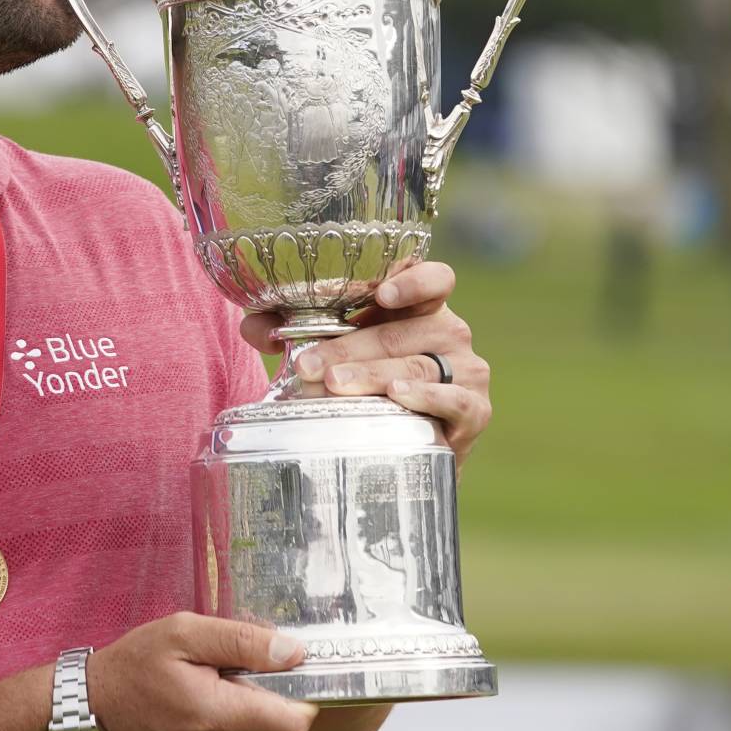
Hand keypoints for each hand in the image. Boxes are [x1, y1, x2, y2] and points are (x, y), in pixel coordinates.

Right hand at [87, 613, 317, 730]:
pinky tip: (201, 712)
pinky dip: (232, 727)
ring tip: (206, 691)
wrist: (93, 714)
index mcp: (218, 717)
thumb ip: (243, 641)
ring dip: (245, 709)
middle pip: (279, 722)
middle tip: (226, 672)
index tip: (286, 671)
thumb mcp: (184, 633)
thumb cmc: (133, 670)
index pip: (297, 722)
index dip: (302, 692)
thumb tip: (293, 654)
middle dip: (264, 693)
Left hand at [241, 261, 492, 461]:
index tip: (380, 294)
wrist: (404, 452)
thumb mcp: (334, 351)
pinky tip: (398, 397)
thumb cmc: (367, 387)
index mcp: (421, 307)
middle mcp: (450, 332)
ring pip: (418, 366)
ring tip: (336, 384)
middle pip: (405, 330)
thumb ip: (291, 330)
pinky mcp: (475, 410)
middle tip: (310, 366)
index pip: (435, 278)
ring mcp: (467, 370)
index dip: (413, 281)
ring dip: (373, 375)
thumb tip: (255, 327)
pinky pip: (453, 400)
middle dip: (351, 347)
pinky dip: (425, 398)